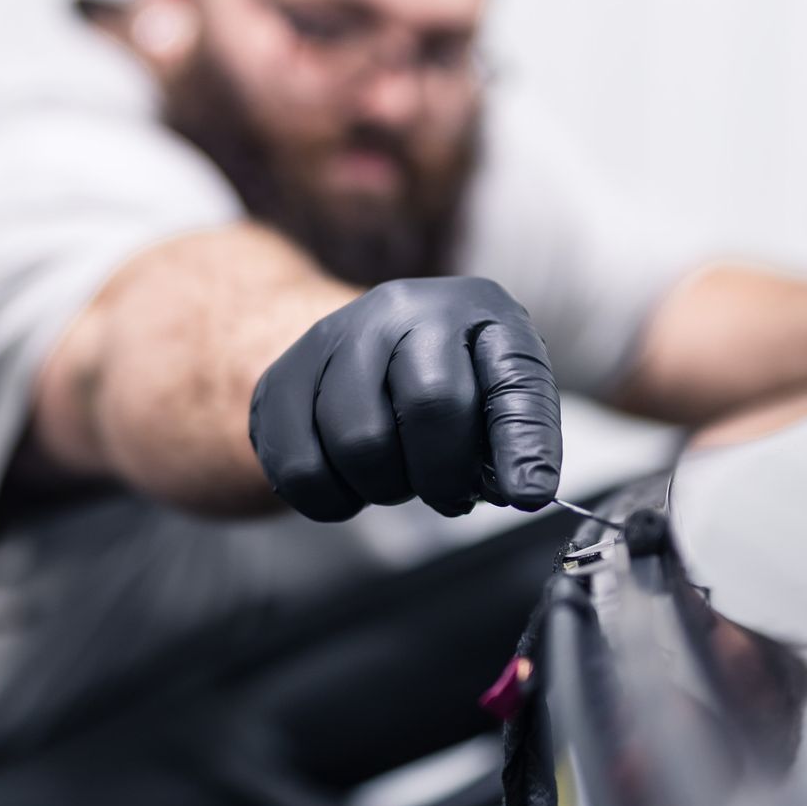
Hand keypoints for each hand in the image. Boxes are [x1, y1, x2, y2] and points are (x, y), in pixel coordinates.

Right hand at [249, 277, 561, 521]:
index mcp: (476, 308)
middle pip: (430, 406)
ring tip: (395, 474)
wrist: (357, 347)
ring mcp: (333, 337)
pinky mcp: (279, 379)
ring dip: (385, 487)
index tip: (527, 495)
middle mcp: (402, 307)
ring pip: (360, 442)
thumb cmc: (446, 379)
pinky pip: (301, 467)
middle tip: (446, 493)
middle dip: (445, 475)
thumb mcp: (498, 390)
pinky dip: (332, 498)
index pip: (511, 379)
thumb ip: (517, 435)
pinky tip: (349, 480)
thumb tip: (524, 488)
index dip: (523, 444)